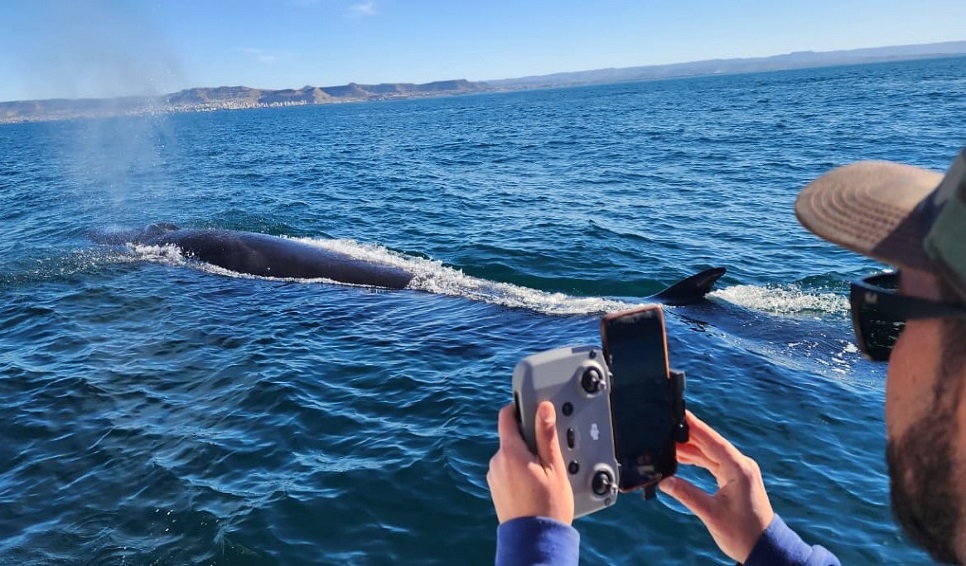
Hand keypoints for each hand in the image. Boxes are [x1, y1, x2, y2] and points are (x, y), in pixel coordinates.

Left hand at [486, 401, 573, 524]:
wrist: (535, 541)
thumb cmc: (548, 506)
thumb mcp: (554, 467)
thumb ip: (546, 435)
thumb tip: (543, 408)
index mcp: (510, 452)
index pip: (506, 416)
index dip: (519, 408)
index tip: (532, 410)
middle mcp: (497, 462)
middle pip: (511, 438)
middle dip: (528, 440)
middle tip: (549, 454)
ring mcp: (494, 476)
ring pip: (510, 455)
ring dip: (524, 457)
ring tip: (544, 475)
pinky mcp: (495, 489)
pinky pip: (507, 471)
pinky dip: (519, 471)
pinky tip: (534, 485)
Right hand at [659, 411, 773, 562]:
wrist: (763, 547)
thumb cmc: (743, 534)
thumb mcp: (711, 514)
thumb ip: (686, 495)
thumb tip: (665, 481)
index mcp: (739, 470)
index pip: (713, 442)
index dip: (695, 427)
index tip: (680, 412)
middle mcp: (741, 466)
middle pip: (710, 444)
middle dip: (688, 436)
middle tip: (666, 427)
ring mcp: (738, 471)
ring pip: (710, 453)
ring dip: (690, 448)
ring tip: (667, 443)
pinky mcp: (734, 478)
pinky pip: (713, 462)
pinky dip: (697, 459)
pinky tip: (680, 457)